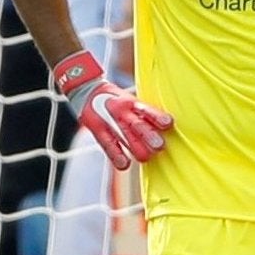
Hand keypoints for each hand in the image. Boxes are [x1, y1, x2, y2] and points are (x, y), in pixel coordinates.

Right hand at [53, 50, 172, 169]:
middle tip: (159, 145)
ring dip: (135, 146)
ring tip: (145, 157)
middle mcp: (122, 110)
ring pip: (123, 134)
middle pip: (136, 123)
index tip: (168, 123)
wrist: (86, 90)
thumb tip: (167, 127)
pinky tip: (124, 164)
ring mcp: (109, 120)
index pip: (147, 109)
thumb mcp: (130, 101)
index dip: (157, 116)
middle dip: (148, 135)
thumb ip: (145, 114)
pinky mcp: (97, 128)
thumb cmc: (115, 100)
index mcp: (132, 102)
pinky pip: (108, 143)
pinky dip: (116, 154)